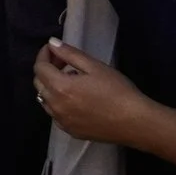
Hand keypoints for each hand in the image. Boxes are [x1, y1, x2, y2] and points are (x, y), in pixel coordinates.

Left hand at [34, 38, 153, 144]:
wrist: (136, 123)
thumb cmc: (118, 91)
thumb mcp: (95, 66)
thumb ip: (70, 53)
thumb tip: (52, 43)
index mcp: (59, 88)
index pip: (40, 67)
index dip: (44, 55)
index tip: (53, 49)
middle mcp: (55, 106)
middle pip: (39, 83)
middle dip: (46, 69)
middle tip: (63, 62)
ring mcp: (62, 121)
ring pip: (45, 100)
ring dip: (51, 86)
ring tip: (71, 79)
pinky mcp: (71, 131)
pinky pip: (55, 114)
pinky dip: (58, 102)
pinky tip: (75, 98)